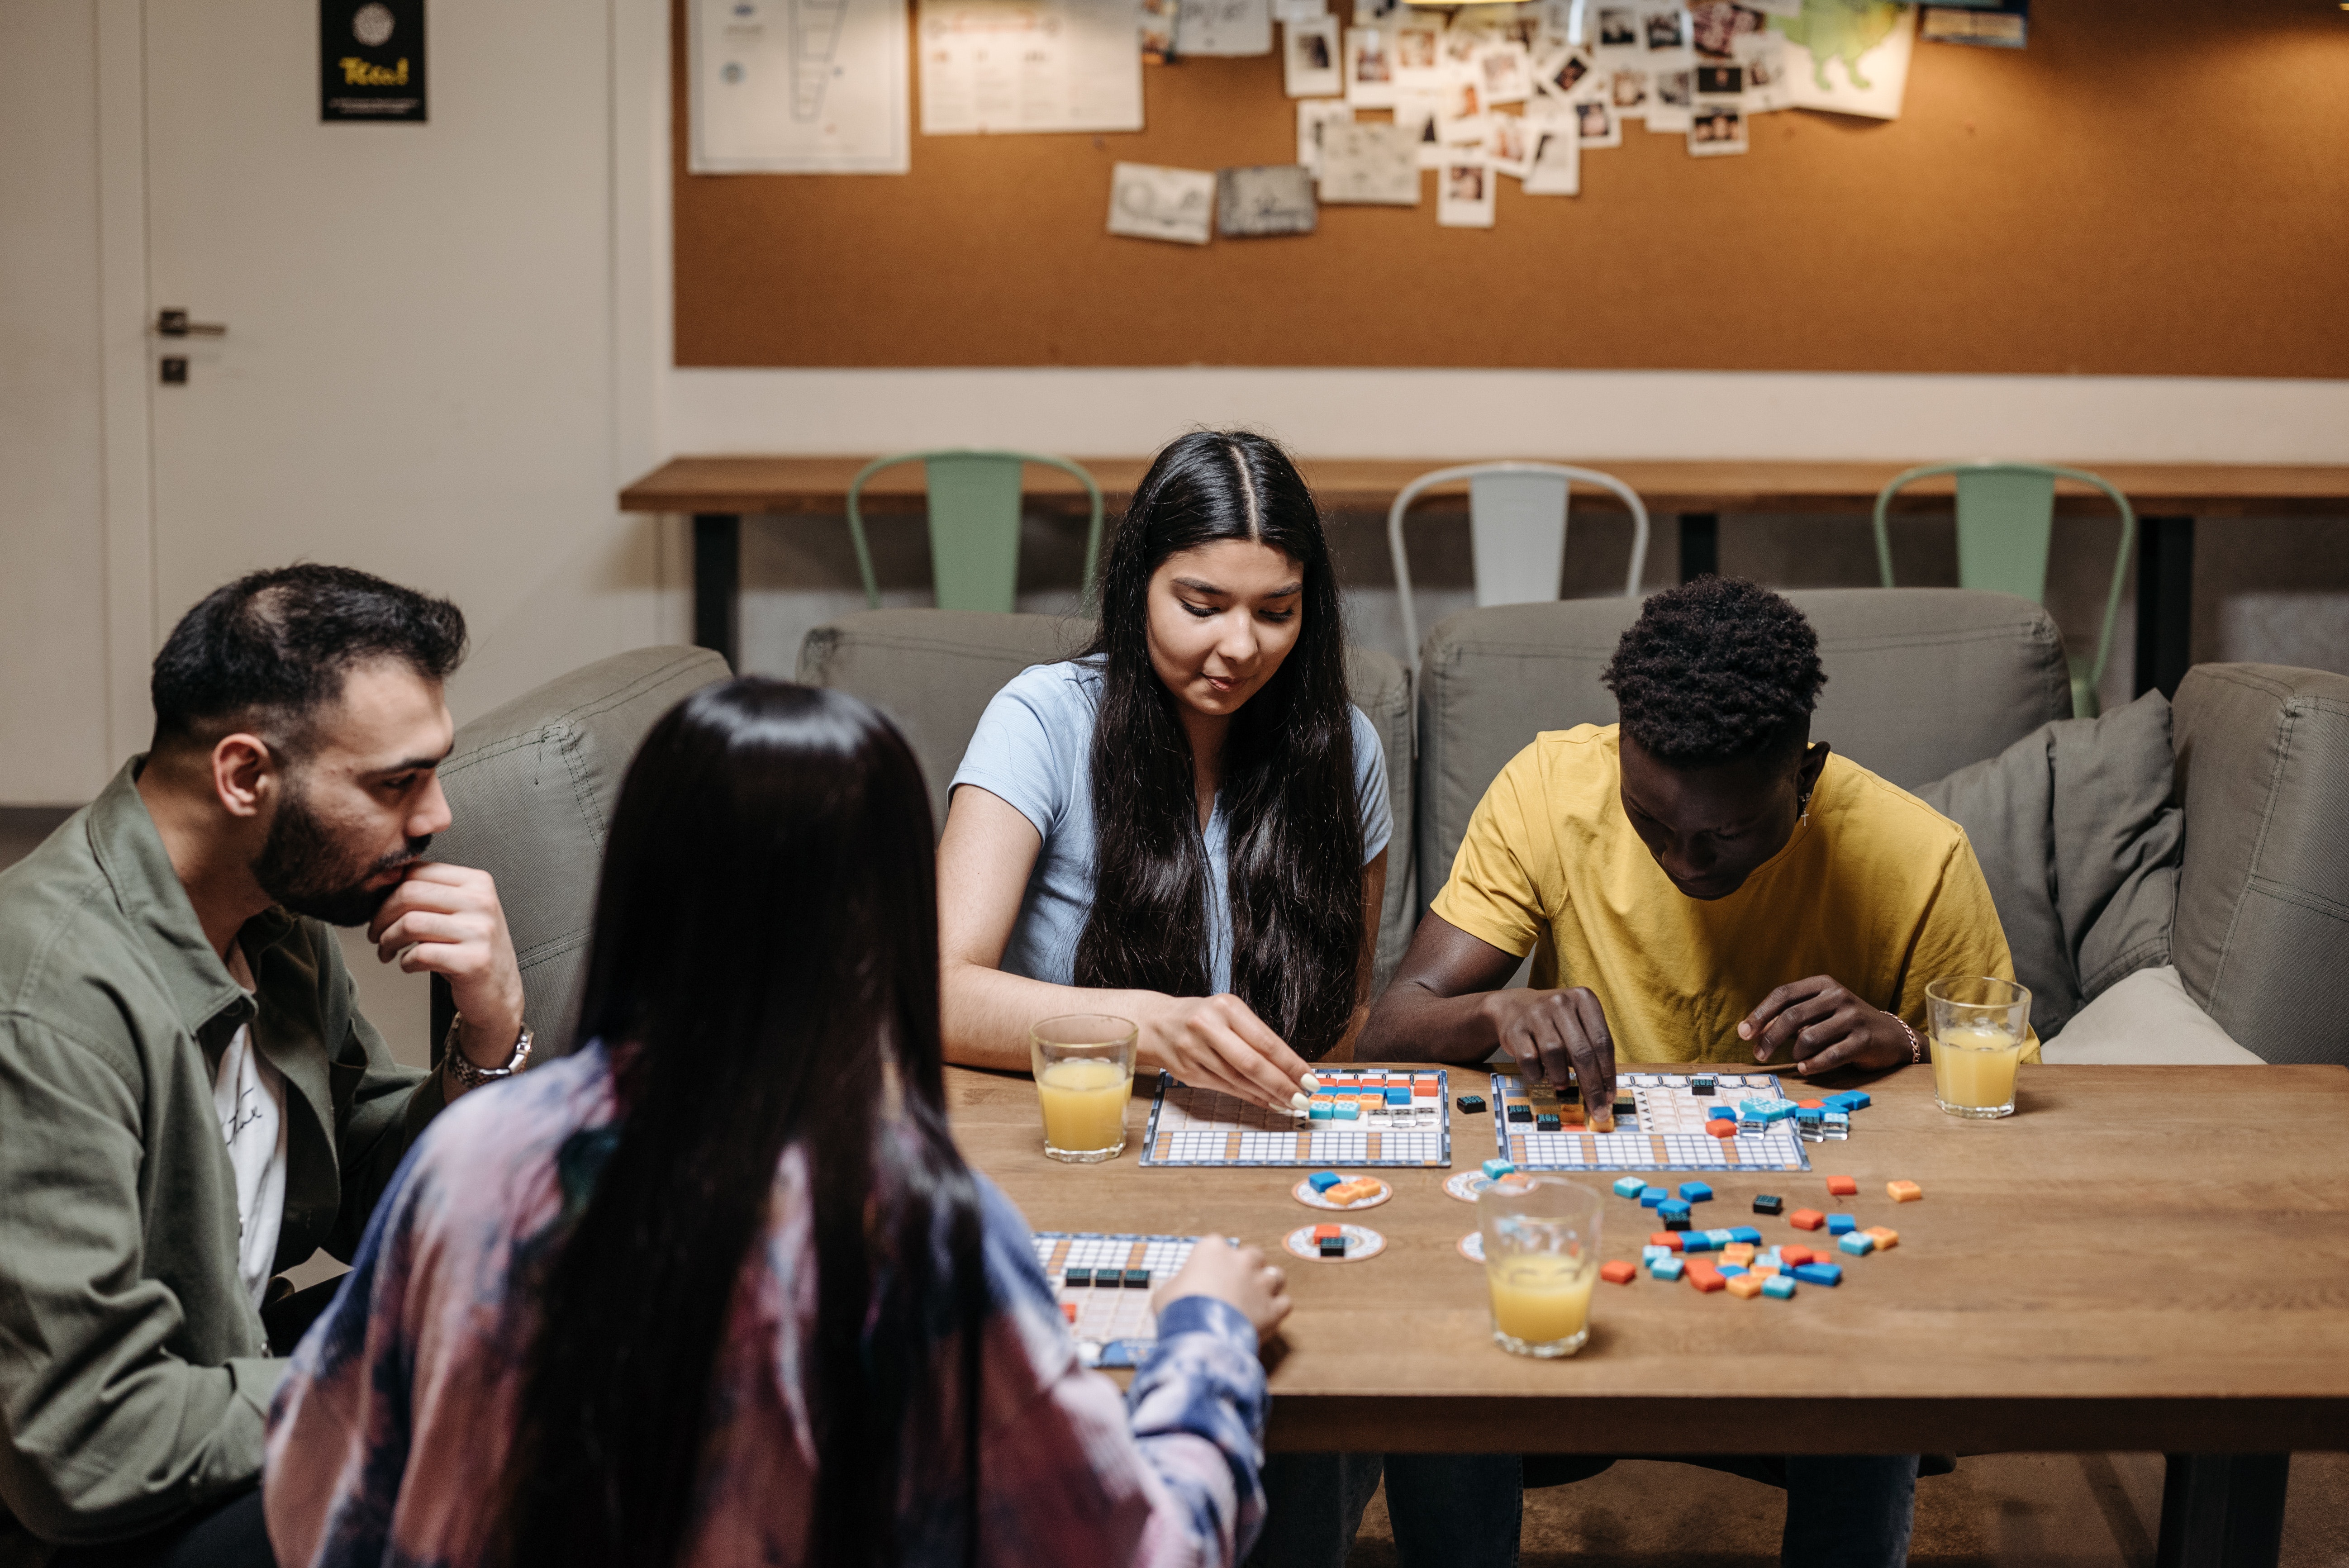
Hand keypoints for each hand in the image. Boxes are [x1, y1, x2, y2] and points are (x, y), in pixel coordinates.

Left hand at [368, 863, 524, 1068]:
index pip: (417, 871)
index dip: (387, 890)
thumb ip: (432, 892)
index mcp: (477, 883)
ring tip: (387, 950)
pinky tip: (409, 965)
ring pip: (410, 923)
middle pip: (409, 893)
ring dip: (388, 940)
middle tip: (376, 932)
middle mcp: (481, 902)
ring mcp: (480, 932)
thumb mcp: (461, 912)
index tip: (379, 908)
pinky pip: (420, 954)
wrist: (499, 992)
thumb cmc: (471, 950)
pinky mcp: (473, 961)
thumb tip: (383, 882)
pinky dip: (405, 962)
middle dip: (381, 915)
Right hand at [1141, 994, 1312, 1112]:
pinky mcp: (1188, 1072)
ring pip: (1239, 1080)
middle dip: (1281, 1085)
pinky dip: (1249, 1097)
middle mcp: (1208, 1027)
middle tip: (1302, 1100)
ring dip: (1267, 1095)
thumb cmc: (1202, 1018)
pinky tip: (1265, 1101)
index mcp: (1226, 1008)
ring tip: (1289, 1103)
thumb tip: (1290, 1068)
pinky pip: (1225, 1088)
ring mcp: (1195, 1051)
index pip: (1266, 1041)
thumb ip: (1255, 1036)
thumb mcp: (1229, 1013)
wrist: (1157, 1023)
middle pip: (1252, 1063)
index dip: (1291, 1064)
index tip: (1310, 1079)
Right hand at [1158, 1235, 1290, 1343]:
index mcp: (1212, 1249)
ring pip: (1276, 1275)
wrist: (1200, 1335)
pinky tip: (1267, 1316)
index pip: (1216, 1244)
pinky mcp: (1273, 1308)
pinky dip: (1277, 1309)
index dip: (1213, 1261)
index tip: (1208, 1274)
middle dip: (1247, 1268)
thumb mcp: (1166, 1291)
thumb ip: (1180, 1284)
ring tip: (1256, 1299)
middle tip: (1236, 1285)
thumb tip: (1180, 1289)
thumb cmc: (1179, 1310)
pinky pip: (1284, 1303)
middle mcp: (1241, 1261)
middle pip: (1253, 1255)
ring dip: (1267, 1285)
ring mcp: (1260, 1283)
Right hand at [1478, 987, 1617, 1127]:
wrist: (1513, 1007)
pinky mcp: (1515, 1029)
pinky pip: (1529, 1059)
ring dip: (1561, 1077)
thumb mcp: (1578, 1024)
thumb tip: (1605, 1092)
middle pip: (1582, 1051)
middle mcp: (1560, 1002)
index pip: (1602, 1042)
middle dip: (1592, 1086)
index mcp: (1584, 998)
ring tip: (1561, 1085)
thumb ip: (1593, 1049)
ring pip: (1555, 1053)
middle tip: (1597, 1110)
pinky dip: (1537, 1073)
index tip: (1610, 1098)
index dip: (1608, 1074)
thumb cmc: (1555, 1022)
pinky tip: (1540, 1072)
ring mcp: (1536, 1013)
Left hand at [1739, 975, 1907, 1074]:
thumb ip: (1790, 1016)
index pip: (1783, 994)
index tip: (1743, 1033)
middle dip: (1770, 1038)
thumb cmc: (1843, 1024)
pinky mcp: (1864, 1039)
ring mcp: (1853, 1016)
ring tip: (1798, 1059)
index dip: (1760, 1014)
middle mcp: (1838, 995)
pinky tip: (1806, 1069)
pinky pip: (1830, 1056)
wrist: (1889, 1035)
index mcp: (1823, 984)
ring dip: (1796, 1054)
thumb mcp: (1818, 1011)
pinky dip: (1813, 1065)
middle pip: (1792, 1016)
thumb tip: (1753, 1032)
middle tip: (1759, 1055)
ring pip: (1808, 1038)